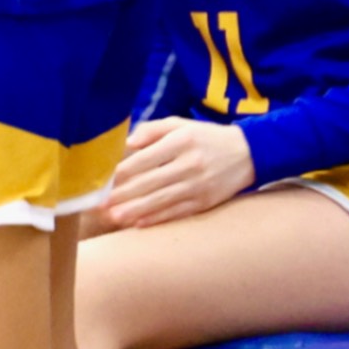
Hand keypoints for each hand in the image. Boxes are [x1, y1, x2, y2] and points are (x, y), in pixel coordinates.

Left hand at [101, 117, 256, 228]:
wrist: (249, 153)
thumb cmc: (205, 137)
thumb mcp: (181, 124)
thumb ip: (152, 130)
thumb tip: (128, 143)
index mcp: (182, 141)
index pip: (146, 159)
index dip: (122, 172)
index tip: (102, 181)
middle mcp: (191, 164)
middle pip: (151, 182)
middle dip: (123, 195)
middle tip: (99, 205)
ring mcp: (199, 185)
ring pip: (162, 200)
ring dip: (136, 210)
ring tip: (113, 218)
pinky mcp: (205, 202)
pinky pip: (177, 212)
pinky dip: (158, 218)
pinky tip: (139, 223)